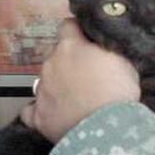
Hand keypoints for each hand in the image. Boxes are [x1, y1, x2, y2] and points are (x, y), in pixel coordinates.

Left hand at [21, 18, 140, 142]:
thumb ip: (106, 48)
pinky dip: (42, 110)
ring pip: (46, 80)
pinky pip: (32, 110)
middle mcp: (51, 63)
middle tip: (88, 75)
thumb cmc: (118, 92)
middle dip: (70, 62)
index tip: (87, 40)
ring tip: (76, 99)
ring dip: (58, 84)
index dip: (78, 32)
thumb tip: (100, 43)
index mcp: (71, 46)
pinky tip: (54, 114)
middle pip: (57, 55)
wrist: (106, 129)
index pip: (68, 26)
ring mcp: (41, 90)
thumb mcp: (123, 60)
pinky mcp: (37, 116)